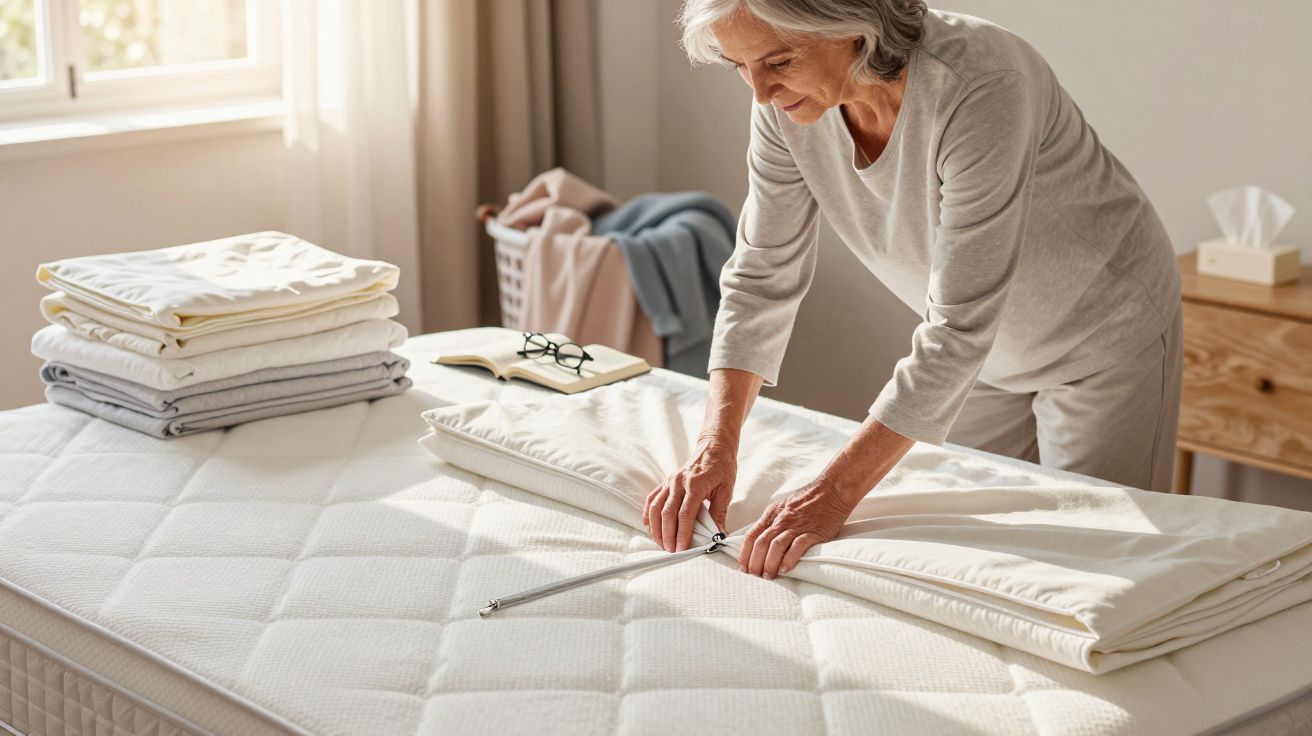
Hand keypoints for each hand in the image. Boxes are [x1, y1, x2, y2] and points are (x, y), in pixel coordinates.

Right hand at [643, 437, 735, 551]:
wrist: (714, 446)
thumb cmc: (722, 466)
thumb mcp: (726, 489)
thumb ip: (719, 512)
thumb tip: (718, 535)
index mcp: (696, 485)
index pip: (685, 514)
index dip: (682, 533)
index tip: (682, 548)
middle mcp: (679, 483)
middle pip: (667, 513)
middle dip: (667, 535)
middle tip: (670, 551)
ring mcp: (670, 481)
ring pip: (655, 507)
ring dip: (656, 527)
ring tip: (660, 543)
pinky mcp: (666, 481)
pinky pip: (652, 498)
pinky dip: (647, 514)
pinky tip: (649, 526)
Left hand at [739, 478, 854, 578]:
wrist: (832, 490)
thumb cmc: (808, 500)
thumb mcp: (784, 506)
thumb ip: (772, 521)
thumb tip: (760, 539)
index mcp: (772, 514)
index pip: (752, 535)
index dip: (745, 553)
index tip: (743, 567)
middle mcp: (782, 520)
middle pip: (761, 543)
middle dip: (755, 562)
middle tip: (754, 577)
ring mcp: (797, 526)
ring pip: (776, 546)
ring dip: (769, 564)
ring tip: (768, 577)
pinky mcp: (812, 532)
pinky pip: (797, 547)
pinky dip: (789, 559)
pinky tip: (785, 570)